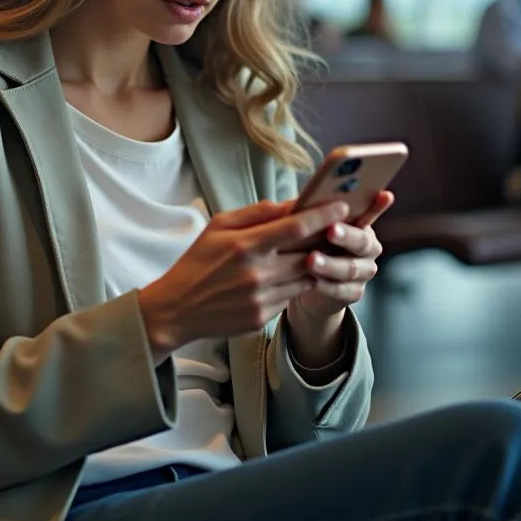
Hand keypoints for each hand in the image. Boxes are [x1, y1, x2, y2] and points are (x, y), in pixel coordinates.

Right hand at [137, 198, 350, 362]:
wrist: (177, 309)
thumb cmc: (198, 261)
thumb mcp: (219, 226)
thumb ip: (257, 213)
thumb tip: (291, 203)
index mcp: (246, 245)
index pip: (296, 227)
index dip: (323, 215)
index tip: (343, 207)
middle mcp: (258, 273)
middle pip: (309, 254)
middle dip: (326, 241)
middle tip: (339, 230)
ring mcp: (262, 298)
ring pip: (306, 278)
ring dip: (313, 265)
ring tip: (312, 253)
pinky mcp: (263, 317)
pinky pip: (291, 297)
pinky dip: (293, 285)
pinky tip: (283, 278)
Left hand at [290, 190, 392, 321]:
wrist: (303, 282)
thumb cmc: (305, 244)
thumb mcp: (304, 227)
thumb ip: (306, 215)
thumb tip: (293, 207)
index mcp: (359, 224)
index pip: (370, 211)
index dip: (378, 206)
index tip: (384, 195)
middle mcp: (368, 246)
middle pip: (362, 241)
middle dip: (346, 236)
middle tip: (330, 230)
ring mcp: (364, 270)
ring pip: (350, 268)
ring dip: (330, 264)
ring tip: (310, 260)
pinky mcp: (354, 292)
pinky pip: (343, 290)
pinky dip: (327, 286)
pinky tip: (314, 282)